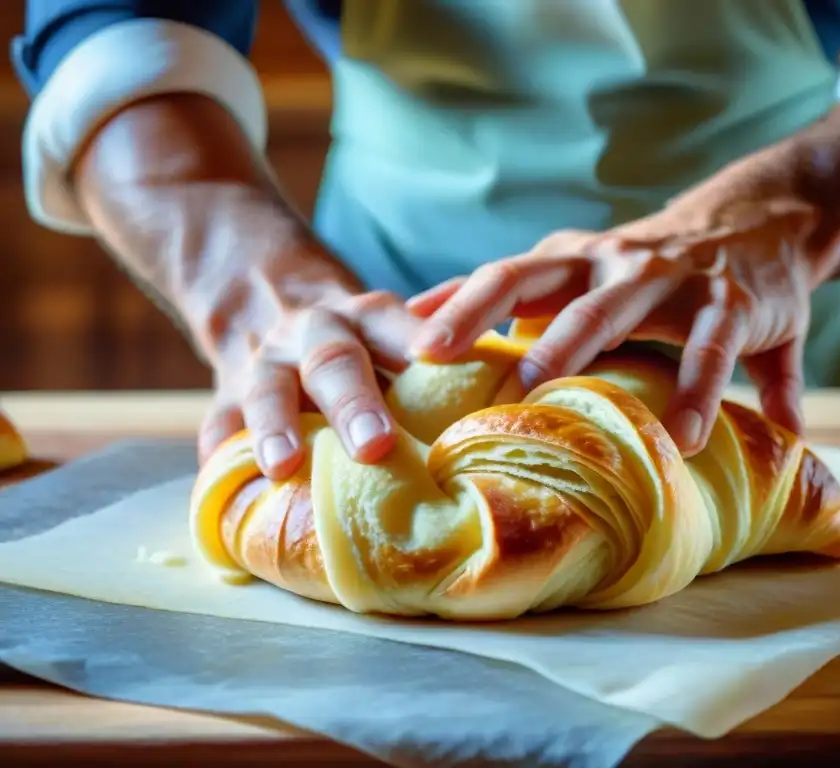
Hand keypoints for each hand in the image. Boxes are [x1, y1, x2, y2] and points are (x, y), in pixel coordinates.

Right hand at [69, 93, 424, 479]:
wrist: (265, 293)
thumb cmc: (361, 339)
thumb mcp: (391, 328)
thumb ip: (436, 361)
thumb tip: (517, 400)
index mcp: (368, 316)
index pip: (396, 325)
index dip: (415, 341)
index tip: (436, 361)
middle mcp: (315, 333)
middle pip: (334, 363)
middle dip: (353, 404)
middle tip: (375, 445)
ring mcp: (265, 363)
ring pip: (267, 390)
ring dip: (275, 427)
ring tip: (283, 467)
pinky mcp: (227, 394)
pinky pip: (218, 423)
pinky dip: (219, 456)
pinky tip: (221, 487)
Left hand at [407, 160, 830, 455]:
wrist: (762, 222)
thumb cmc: (651, 270)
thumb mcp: (587, 275)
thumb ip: (522, 302)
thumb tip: (433, 325)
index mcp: (574, 259)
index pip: (503, 275)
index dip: (454, 304)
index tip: (405, 344)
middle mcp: (612, 262)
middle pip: (537, 283)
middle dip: (484, 316)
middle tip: (440, 359)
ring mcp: (670, 278)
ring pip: (612, 312)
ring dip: (575, 349)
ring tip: (544, 398)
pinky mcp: (730, 304)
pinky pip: (711, 352)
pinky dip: (701, 395)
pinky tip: (687, 440)